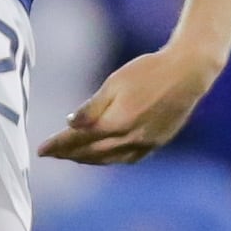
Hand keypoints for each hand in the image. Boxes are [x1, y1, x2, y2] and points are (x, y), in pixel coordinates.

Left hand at [39, 42, 224, 164]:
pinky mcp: (157, 142)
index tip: (41, 150)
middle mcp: (129, 138)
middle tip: (52, 155)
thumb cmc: (149, 71)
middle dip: (69, 154)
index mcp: (116, 123)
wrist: (189, 73)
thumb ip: (92, 108)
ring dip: (88, 160)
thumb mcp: (115, 83)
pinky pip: (129, 159)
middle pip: (92, 153)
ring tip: (73, 157)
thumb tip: (70, 125)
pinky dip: (112, 160)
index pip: (79, 139)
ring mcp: (145, 143)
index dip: (58, 145)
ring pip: (110, 159)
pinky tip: (106, 156)